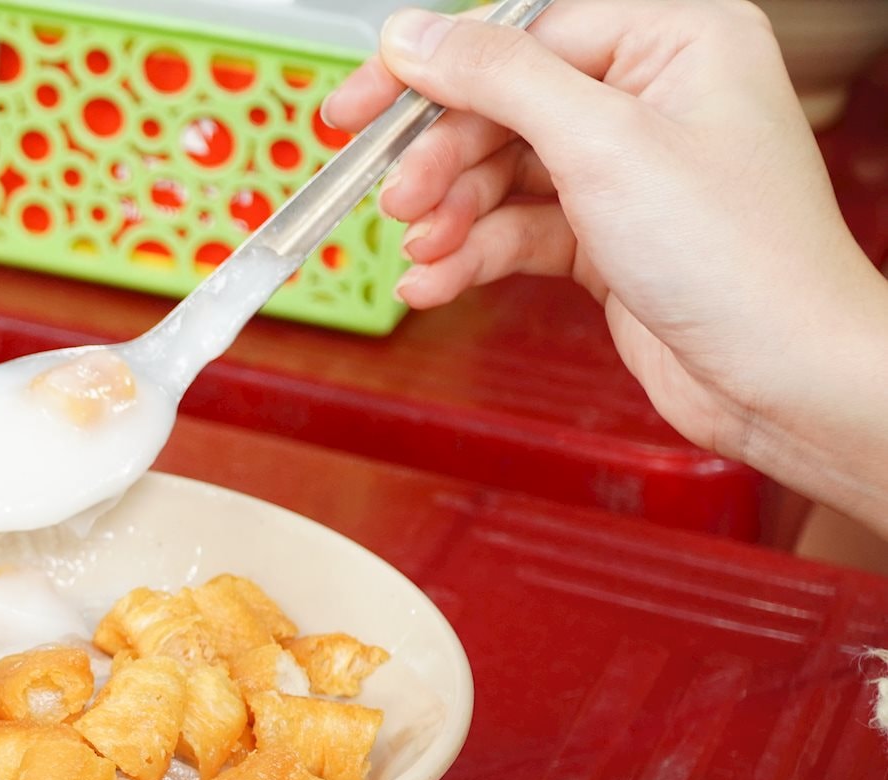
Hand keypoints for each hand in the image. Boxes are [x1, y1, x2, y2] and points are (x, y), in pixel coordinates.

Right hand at [325, 0, 887, 536]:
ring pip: (502, 172)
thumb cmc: (740, 257)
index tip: (364, 106)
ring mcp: (630, 169)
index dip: (435, 72)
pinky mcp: (609, 236)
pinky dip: (472, 255)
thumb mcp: (603, 145)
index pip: (524, 33)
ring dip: (450, 215)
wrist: (784, 377)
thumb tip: (416, 34)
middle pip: (504, 105)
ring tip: (422, 250)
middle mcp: (654, 96)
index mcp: (677, 40)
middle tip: (395, 198)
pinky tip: (438, 281)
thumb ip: (500, 78)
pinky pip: (516, 230)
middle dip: (441, 159)